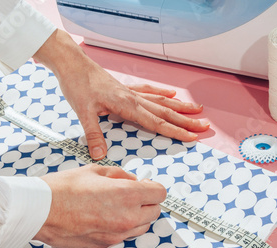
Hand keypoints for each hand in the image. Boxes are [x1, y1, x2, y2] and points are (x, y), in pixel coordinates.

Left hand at [33, 29, 209, 159]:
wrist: (72, 63)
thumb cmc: (76, 85)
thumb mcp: (82, 112)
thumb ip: (94, 134)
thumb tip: (101, 155)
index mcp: (127, 106)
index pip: (157, 123)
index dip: (176, 131)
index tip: (192, 137)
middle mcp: (134, 98)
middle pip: (166, 112)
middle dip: (187, 120)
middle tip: (205, 126)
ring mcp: (132, 92)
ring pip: (162, 101)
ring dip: (181, 107)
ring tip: (198, 110)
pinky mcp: (126, 88)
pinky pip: (150, 91)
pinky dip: (162, 94)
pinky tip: (172, 94)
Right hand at [34, 164, 165, 247]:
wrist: (38, 211)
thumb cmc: (63, 188)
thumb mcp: (96, 171)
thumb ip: (121, 176)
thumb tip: (134, 181)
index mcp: (127, 195)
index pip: (160, 193)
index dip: (153, 187)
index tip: (145, 185)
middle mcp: (127, 217)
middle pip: (155, 211)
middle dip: (147, 202)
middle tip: (133, 194)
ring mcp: (117, 234)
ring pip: (143, 227)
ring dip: (138, 216)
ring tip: (119, 207)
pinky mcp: (106, 245)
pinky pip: (125, 236)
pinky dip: (123, 227)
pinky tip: (107, 217)